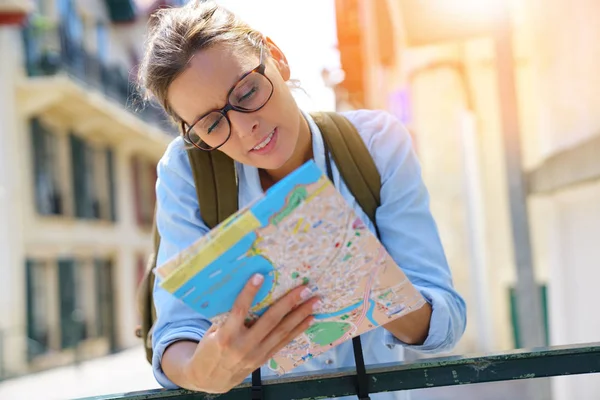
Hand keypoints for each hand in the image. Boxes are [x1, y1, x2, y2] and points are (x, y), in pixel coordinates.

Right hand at [182, 273, 319, 392]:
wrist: (210, 379)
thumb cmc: (209, 349)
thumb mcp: (213, 331)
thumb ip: (228, 316)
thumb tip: (247, 292)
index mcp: (226, 336)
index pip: (239, 311)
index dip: (249, 293)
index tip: (260, 275)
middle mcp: (244, 346)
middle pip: (270, 321)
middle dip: (289, 303)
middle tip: (304, 288)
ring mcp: (257, 354)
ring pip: (282, 332)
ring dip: (301, 315)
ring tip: (314, 302)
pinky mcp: (264, 359)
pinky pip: (284, 342)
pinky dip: (298, 329)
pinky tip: (309, 319)